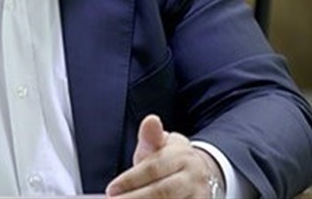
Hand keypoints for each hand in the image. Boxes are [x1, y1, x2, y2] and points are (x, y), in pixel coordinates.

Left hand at [105, 114, 223, 197]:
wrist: (198, 175)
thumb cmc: (169, 161)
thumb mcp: (159, 146)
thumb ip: (150, 137)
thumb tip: (151, 120)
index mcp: (182, 156)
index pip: (153, 168)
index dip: (130, 180)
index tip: (111, 190)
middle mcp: (194, 177)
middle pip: (162, 191)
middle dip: (135, 198)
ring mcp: (199, 195)